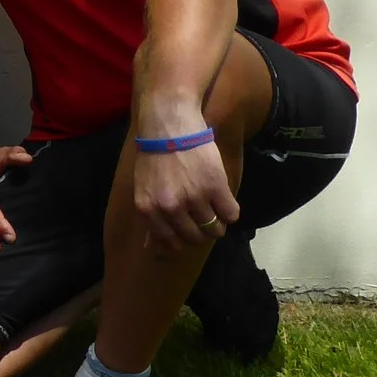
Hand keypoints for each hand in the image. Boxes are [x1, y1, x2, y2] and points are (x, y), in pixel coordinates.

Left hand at [132, 138, 240, 253]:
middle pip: (195, 237)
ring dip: (219, 224)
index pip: (171, 242)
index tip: (189, 230)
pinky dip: (231, 212)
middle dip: (203, 232)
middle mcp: (170, 208)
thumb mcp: (144, 189)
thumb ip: (152, 219)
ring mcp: (194, 199)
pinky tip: (226, 201)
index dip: (183, 239)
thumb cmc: (155, 156)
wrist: (169, 127)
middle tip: (205, 219)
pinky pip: (232, 214)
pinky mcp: (216, 187)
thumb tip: (154, 250)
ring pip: (215, 229)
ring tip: (217, 211)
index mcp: (149, 210)